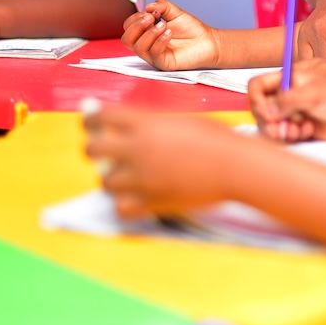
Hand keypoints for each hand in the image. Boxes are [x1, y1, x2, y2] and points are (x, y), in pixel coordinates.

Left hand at [85, 107, 241, 217]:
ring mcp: (143, 177)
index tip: (90, 122)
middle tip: (100, 151)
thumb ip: (154, 123)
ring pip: (105, 180)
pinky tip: (136, 197)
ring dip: (113, 177)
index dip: (92, 118)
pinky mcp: (151, 201)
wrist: (235, 166)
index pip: (103, 117)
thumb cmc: (217, 139)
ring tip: (126, 176)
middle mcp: (139, 149)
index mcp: (147, 124)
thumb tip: (132, 127)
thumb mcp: (184, 120)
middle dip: (93, 148)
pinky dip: (125, 203)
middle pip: (93, 149)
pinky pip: (121, 207)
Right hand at [122, 0, 218, 70]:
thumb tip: (148, 6)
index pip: (128, 28)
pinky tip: (169, 33)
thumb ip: (162, 5)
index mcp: (146, 33)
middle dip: (136, 26)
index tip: (151, 12)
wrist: (208, 41)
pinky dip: (160, 40)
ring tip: (164, 25)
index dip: (135, 18)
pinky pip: (154, 53)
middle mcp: (147, 45)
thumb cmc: (190, 29)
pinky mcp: (163, 63)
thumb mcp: (174, 12)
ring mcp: (154, 55)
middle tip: (152, 17)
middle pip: (127, 40)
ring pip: (138, 47)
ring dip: (150, 33)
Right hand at [247, 66, 325, 142]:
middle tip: (279, 128)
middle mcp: (288, 95)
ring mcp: (294, 112)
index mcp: (289, 79)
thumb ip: (289, 100)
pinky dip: (292, 136)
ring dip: (279, 131)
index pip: (259, 85)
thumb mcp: (315, 92)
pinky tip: (308, 131)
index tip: (265, 112)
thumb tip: (267, 110)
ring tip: (296, 131)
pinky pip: (286, 136)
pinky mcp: (301, 128)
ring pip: (272, 125)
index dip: (256, 98)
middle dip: (267, 120)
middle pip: (261, 109)